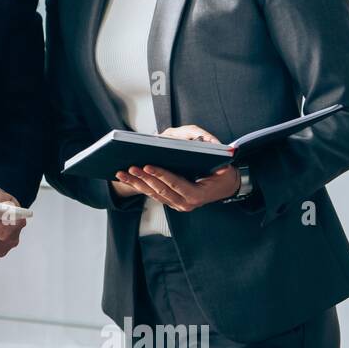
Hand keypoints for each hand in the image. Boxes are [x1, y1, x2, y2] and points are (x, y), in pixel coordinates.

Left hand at [113, 125, 239, 211]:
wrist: (226, 187)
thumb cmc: (223, 173)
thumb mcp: (222, 163)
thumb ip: (211, 153)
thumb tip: (201, 142)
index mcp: (196, 195)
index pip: (175, 184)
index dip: (160, 175)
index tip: (147, 166)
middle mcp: (185, 203)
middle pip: (160, 190)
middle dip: (143, 178)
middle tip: (130, 167)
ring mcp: (177, 204)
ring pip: (153, 194)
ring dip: (137, 183)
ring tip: (122, 173)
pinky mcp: (171, 202)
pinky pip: (153, 194)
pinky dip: (139, 186)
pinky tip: (127, 179)